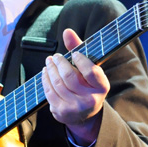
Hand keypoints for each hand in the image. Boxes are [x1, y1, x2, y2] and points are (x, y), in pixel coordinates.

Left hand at [41, 28, 109, 145]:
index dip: (80, 60)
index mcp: (102, 87)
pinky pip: (49, 92)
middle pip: (69, 77)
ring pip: (57, 84)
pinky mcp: (61, 112)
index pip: (91, 71)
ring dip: (50, 70)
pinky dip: (45, 80)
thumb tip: (66, 31)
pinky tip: (45, 72)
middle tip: (56, 56)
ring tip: (49, 62)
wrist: (84, 115)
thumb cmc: (87, 84)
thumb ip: (79, 48)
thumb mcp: (89, 69)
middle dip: (60, 63)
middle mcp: (90, 100)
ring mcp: (75, 108)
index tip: (74, 54)